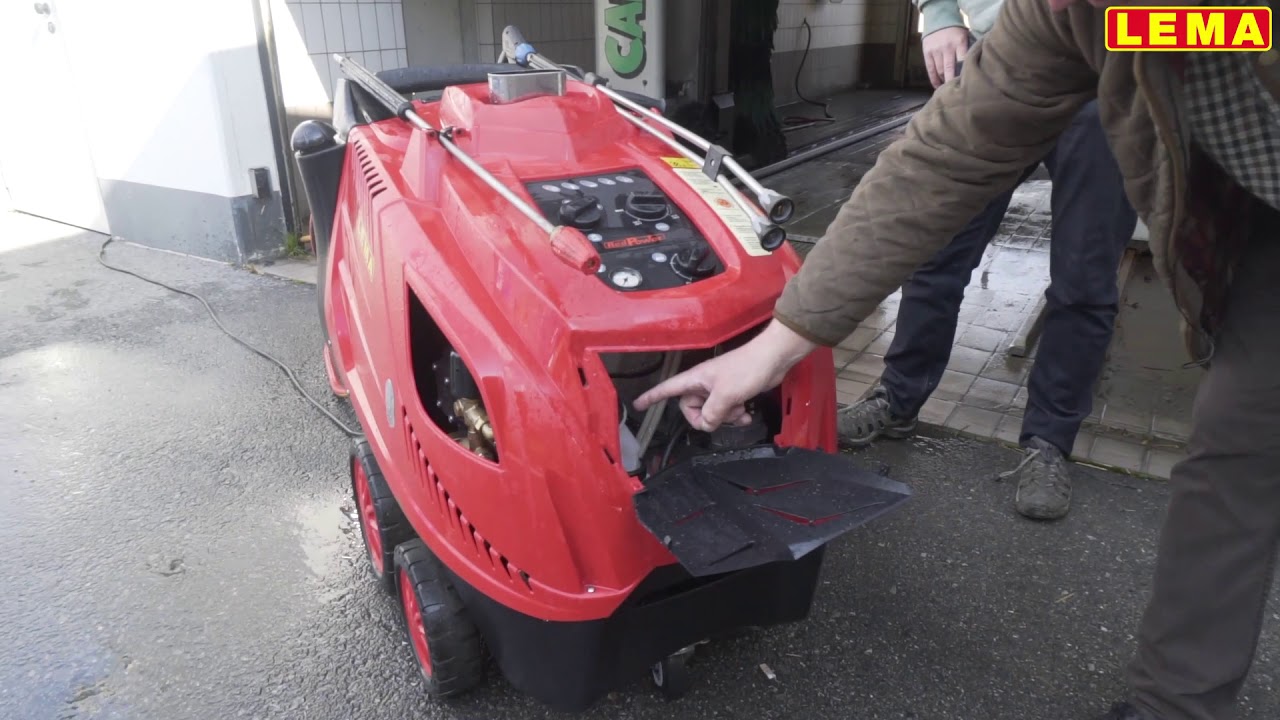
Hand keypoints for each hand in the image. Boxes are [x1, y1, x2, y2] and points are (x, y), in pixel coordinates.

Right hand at [633, 320, 816, 431]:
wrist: (773, 359)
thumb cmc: (746, 369)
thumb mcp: (726, 394)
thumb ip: (712, 413)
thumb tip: (707, 425)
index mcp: (695, 380)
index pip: (667, 389)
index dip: (652, 397)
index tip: (638, 405)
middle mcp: (703, 384)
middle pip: (692, 409)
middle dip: (706, 418)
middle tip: (721, 417)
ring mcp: (718, 389)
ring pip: (712, 413)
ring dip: (726, 417)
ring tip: (739, 411)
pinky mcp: (733, 393)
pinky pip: (726, 411)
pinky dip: (735, 415)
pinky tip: (747, 415)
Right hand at [921, 26, 968, 87]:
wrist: (939, 20)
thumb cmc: (956, 32)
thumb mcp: (965, 37)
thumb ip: (968, 50)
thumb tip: (971, 69)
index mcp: (959, 42)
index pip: (962, 61)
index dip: (963, 74)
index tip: (965, 85)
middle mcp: (947, 47)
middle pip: (949, 69)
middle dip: (952, 82)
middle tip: (956, 93)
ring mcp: (936, 50)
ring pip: (940, 71)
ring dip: (944, 81)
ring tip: (948, 89)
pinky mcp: (927, 53)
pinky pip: (930, 70)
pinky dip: (934, 79)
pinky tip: (938, 86)